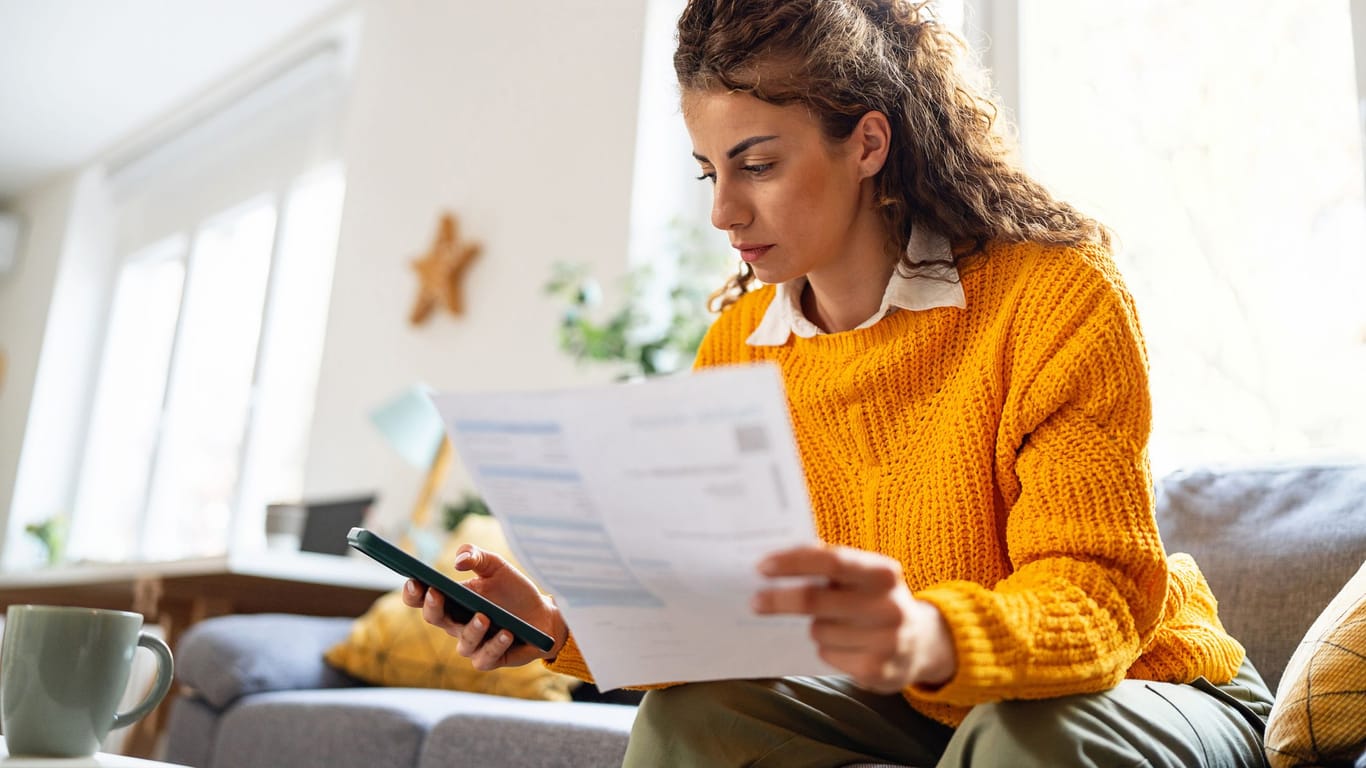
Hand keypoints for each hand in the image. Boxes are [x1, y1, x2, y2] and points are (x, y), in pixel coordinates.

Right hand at [399, 545, 567, 670]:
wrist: (543, 614)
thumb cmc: (513, 590)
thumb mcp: (496, 566)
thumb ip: (476, 556)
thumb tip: (458, 562)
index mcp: (451, 601)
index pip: (422, 599)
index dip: (413, 592)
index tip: (415, 580)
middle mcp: (456, 624)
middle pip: (435, 619)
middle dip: (432, 607)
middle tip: (437, 593)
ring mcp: (472, 644)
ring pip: (463, 643)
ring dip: (472, 630)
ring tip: (484, 616)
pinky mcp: (490, 659)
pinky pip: (486, 657)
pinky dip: (495, 645)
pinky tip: (506, 633)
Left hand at [752, 545, 955, 692]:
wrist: (922, 644)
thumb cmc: (876, 599)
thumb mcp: (866, 575)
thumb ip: (830, 563)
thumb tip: (777, 562)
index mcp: (884, 573)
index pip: (832, 561)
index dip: (794, 563)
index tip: (762, 567)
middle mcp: (889, 606)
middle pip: (814, 600)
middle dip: (779, 600)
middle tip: (756, 601)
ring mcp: (886, 641)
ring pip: (818, 630)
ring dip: (815, 627)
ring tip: (838, 625)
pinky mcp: (877, 671)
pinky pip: (827, 655)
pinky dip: (828, 650)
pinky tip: (849, 646)